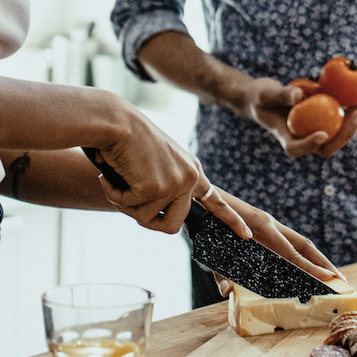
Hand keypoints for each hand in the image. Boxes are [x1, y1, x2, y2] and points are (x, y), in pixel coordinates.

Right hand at [89, 106, 223, 233]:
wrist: (115, 121)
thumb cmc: (128, 140)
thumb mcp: (156, 163)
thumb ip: (165, 186)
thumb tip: (157, 215)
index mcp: (191, 170)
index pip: (214, 200)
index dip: (230, 219)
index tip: (246, 235)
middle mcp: (189, 177)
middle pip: (173, 225)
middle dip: (147, 221)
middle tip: (126, 200)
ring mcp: (175, 183)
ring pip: (146, 219)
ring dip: (125, 202)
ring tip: (117, 178)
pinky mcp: (156, 188)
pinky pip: (129, 207)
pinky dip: (114, 194)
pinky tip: (111, 174)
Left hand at [201, 186, 339, 291]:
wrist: (196, 197)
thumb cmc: (203, 223)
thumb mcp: (208, 249)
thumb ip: (219, 271)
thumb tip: (226, 292)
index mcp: (261, 227)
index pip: (291, 252)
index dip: (310, 267)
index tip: (328, 278)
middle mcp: (269, 223)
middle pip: (304, 245)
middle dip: (324, 263)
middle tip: (342, 282)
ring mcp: (268, 222)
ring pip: (299, 242)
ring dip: (316, 258)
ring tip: (332, 276)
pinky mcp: (264, 224)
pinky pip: (288, 241)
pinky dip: (302, 254)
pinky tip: (307, 266)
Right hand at [231, 76, 356, 158]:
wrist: (262, 98)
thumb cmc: (259, 97)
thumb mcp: (265, 94)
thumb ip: (281, 95)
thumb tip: (299, 96)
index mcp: (286, 138)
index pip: (297, 148)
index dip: (310, 144)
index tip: (322, 134)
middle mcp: (305, 138)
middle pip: (328, 145)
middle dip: (347, 132)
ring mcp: (317, 129)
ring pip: (341, 129)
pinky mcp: (325, 117)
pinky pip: (343, 113)